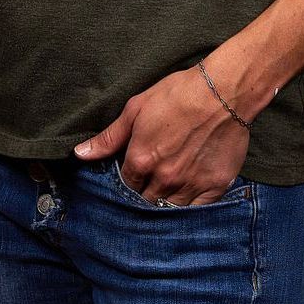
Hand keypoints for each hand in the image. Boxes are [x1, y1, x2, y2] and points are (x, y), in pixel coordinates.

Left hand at [73, 63, 250, 205]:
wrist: (223, 90)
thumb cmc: (178, 93)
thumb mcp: (137, 108)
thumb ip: (109, 137)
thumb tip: (80, 154)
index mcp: (141, 160)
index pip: (125, 187)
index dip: (127, 183)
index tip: (132, 177)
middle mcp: (163, 179)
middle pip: (145, 203)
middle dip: (143, 198)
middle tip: (148, 188)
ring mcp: (190, 185)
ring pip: (169, 211)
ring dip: (164, 205)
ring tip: (165, 195)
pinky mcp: (214, 187)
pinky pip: (198, 212)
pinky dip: (190, 211)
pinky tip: (188, 201)